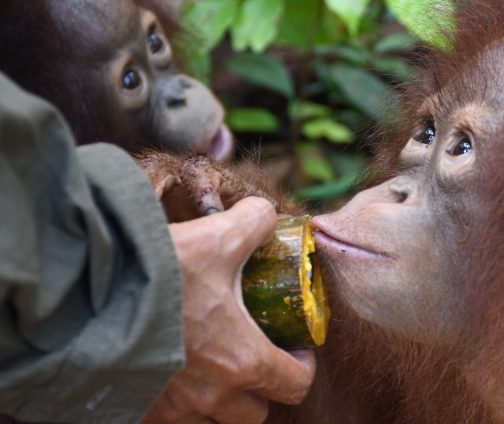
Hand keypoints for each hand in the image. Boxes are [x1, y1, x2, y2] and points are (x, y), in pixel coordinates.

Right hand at [142, 197, 316, 423]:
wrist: (84, 297)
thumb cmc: (160, 274)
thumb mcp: (217, 237)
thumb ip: (253, 223)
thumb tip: (265, 216)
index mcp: (242, 360)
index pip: (294, 385)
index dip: (302, 368)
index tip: (295, 350)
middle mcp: (211, 395)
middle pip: (254, 414)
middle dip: (261, 390)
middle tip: (255, 358)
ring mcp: (172, 409)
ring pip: (211, 422)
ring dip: (218, 400)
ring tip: (211, 367)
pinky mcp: (138, 410)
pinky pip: (169, 419)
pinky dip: (177, 402)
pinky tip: (170, 371)